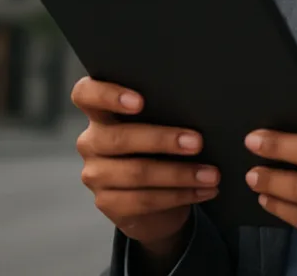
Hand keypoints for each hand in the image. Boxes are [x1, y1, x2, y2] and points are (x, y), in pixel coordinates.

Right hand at [71, 77, 218, 259]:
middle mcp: (92, 141)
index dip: (107, 95)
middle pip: (119, 138)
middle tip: (198, 142)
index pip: (85, 94)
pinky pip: (144, 200)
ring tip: (211, 174)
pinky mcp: (107, 202)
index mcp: (101, 113)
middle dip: (162, 139)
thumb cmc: (160, 149)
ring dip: (180, 174)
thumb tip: (200, 109)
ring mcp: (96, 174)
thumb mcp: (159, 125)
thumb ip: (165, 112)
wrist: (155, 200)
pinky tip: (203, 191)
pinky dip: (180, 195)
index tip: (140, 102)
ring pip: (136, 172)